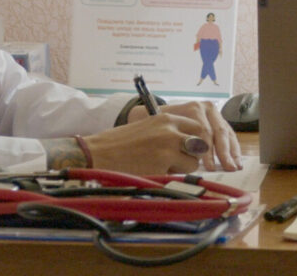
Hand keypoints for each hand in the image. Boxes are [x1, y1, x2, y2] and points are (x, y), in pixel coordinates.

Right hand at [93, 100, 241, 172]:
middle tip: (183, 162)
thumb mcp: (148, 128)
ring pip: (193, 162)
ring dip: (183, 169)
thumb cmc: (120, 144)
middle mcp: (171, 130)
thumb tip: (195, 143)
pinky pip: (178, 176)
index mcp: (167, 118)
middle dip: (195, 154)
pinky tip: (152, 174)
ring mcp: (168, 148)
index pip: (198, 126)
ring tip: (162, 168)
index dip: (198, 140)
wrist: (95, 154)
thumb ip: (169, 132)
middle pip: (201, 143)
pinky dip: (169, 178)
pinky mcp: (161, 166)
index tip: (195, 149)